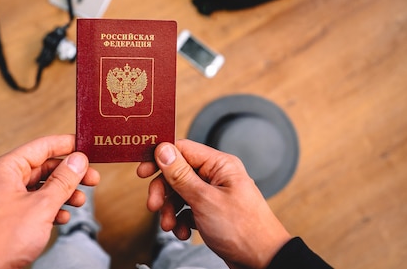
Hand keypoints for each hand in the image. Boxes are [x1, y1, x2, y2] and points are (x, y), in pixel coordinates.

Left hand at [0, 134, 99, 268]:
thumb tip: (77, 160)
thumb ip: (62, 181)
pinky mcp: (5, 219)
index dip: (67, 145)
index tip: (87, 146)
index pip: (42, 146)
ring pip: (40, 188)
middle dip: (69, 174)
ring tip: (79, 201)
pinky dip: (50, 210)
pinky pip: (32, 206)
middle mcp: (3, 180)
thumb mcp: (40, 207)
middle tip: (92, 178)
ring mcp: (3, 200)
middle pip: (43, 168)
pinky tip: (62, 217)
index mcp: (6, 169)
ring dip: (62, 193)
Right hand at [137, 140, 290, 268]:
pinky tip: (184, 232)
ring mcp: (215, 195)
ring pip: (181, 194)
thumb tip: (163, 150)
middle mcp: (218, 176)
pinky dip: (182, 220)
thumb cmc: (244, 230)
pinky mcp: (212, 212)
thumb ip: (181, 175)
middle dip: (163, 191)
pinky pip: (188, 210)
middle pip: (178, 173)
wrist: (263, 262)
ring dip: (170, 210)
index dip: (160, 158)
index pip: (183, 149)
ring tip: (170, 226)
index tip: (143, 172)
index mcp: (220, 165)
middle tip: (153, 206)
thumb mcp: (205, 200)